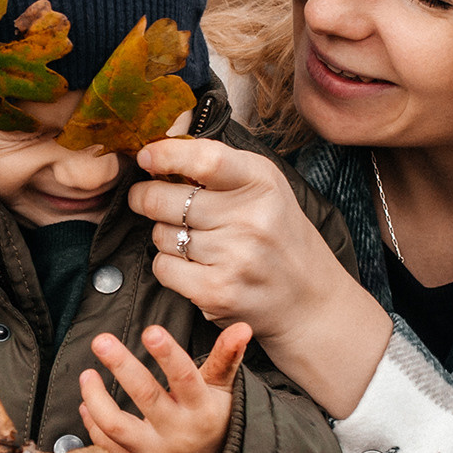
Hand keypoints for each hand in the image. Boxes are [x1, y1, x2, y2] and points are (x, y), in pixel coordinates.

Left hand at [78, 324, 250, 452]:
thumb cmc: (212, 419)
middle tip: (101, 340)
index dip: (168, 355)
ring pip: (117, 426)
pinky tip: (87, 403)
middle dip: (122, 365)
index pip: (185, 378)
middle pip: (146, 396)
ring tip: (87, 374)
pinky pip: (107, 447)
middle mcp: (179, 433)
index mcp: (202, 410)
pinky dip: (93, 423)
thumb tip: (242, 327)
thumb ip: (226, 357)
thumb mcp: (221, 389)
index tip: (150, 331)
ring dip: (96, 397)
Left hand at [130, 137, 391, 417]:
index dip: (165, 156)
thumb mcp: (263, 188)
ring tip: (192, 240)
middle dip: (144, 197)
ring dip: (163, 235)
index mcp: (262, 182)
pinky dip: (168, 266)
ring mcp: (235, 257)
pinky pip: (163, 268)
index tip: (146, 157)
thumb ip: (218, 167)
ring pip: (160, 235)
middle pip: (165, 199)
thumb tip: (157, 153)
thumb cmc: (278, 237)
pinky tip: (193, 266)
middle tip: (143, 197)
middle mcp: (251, 218)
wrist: (309, 300)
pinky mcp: (217, 292)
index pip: (204, 159)